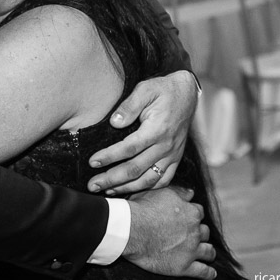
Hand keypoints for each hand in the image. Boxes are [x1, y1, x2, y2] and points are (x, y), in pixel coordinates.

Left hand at [87, 71, 196, 193]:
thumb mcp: (145, 89)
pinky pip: (163, 180)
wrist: (187, 94)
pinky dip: (147, 188)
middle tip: (92, 184)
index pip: (129, 148)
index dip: (109, 157)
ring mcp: (172, 155)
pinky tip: (131, 189)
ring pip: (148, 179)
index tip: (92, 162)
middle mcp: (166, 146)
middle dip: (112, 178)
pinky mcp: (175, 159)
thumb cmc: (163, 90)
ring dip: (126, 187)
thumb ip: (129, 105)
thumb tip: (115, 122)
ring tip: (107, 190)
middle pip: (136, 169)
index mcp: (157, 129)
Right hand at [123, 187, 215, 279]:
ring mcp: (191, 250)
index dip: (192, 215)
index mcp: (191, 212)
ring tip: (206, 252)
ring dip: (207, 251)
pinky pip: (203, 272)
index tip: (187, 218)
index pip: (199, 212)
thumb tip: (191, 193)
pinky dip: (209, 273)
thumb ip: (179, 191)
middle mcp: (195, 231)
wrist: (130, 230)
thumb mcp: (160, 192)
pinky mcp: (184, 267)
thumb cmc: (142, 209)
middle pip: (204, 231)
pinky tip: (211, 273)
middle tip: (191, 235)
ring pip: (208, 251)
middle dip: (199, 232)